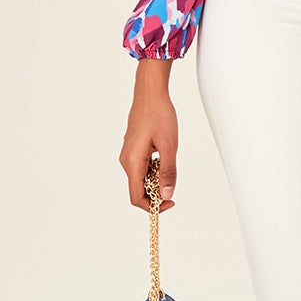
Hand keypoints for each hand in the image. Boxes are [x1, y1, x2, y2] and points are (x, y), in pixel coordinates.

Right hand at [120, 61, 178, 210]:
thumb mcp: (169, 146)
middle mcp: (126, 161)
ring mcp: (128, 154)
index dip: (153, 206)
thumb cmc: (160, 115)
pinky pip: (141, 167)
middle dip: (156, 193)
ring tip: (171, 165)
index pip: (136, 197)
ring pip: (141, 178)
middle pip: (138, 190)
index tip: (170, 202)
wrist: (150, 93)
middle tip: (174, 184)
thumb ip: (168, 172)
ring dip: (156, 180)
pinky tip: (164, 157)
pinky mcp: (132, 149)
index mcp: (133, 162)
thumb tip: (167, 195)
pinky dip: (153, 170)